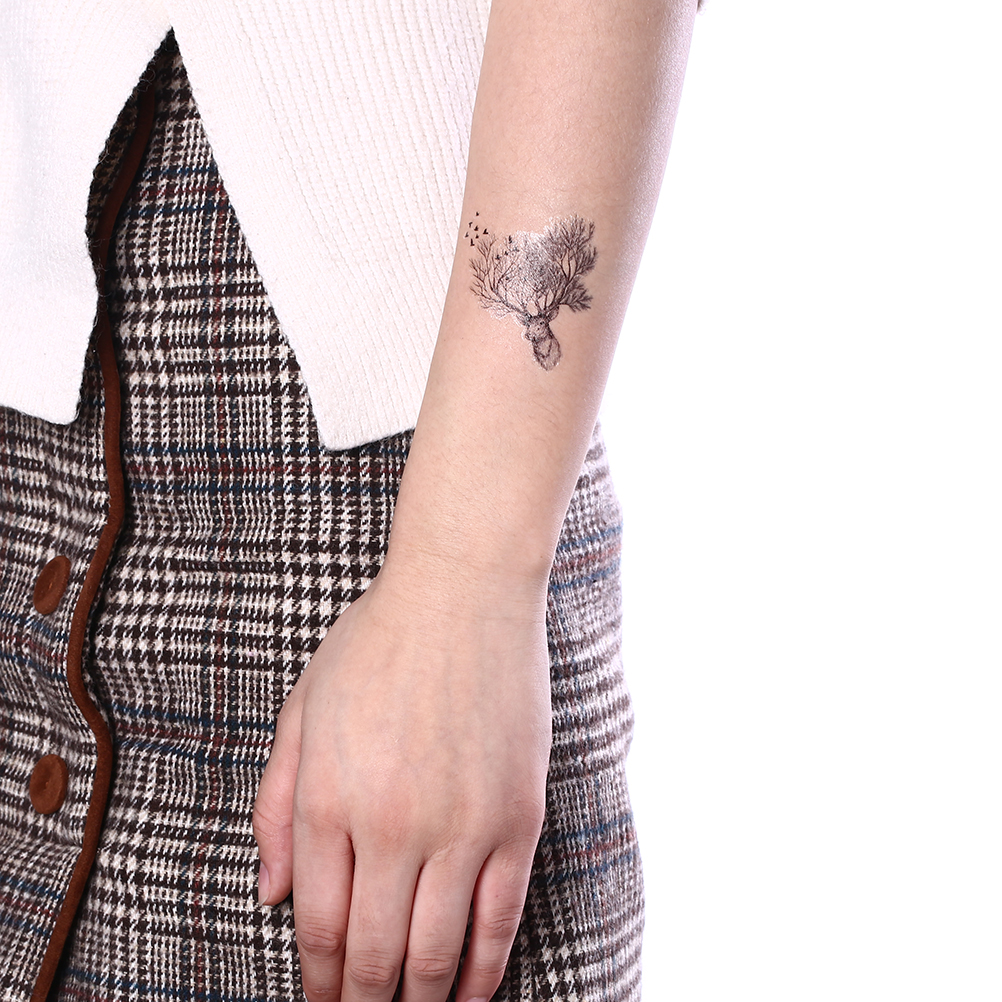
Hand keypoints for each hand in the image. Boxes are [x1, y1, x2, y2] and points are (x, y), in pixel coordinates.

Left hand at [252, 561, 552, 1001]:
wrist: (463, 591)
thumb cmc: (376, 644)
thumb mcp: (302, 711)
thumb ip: (277, 807)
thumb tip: (272, 896)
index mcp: (330, 800)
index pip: (319, 929)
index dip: (318, 985)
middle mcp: (393, 826)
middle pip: (375, 957)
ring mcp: (462, 826)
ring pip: (438, 954)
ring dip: (421, 1000)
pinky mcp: (517, 818)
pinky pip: (501, 919)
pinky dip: (484, 970)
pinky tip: (471, 991)